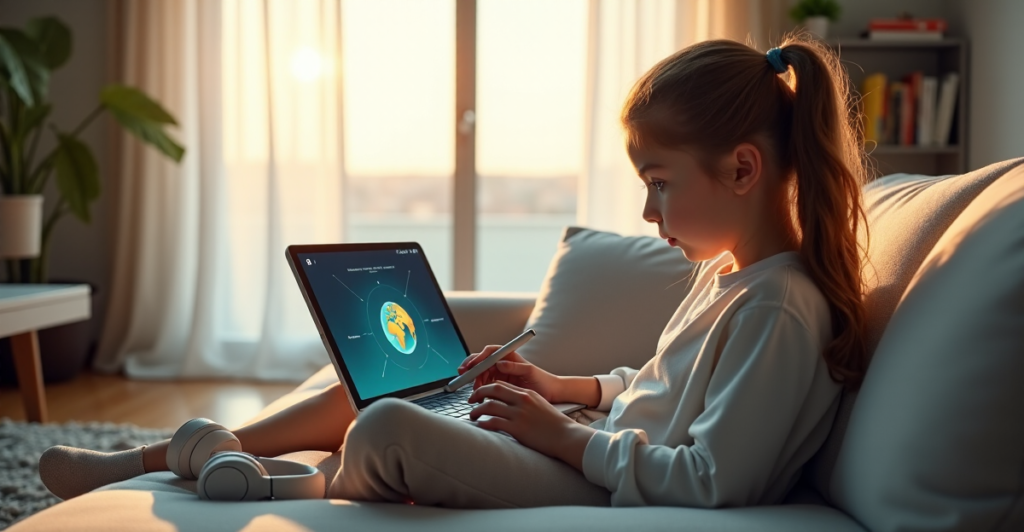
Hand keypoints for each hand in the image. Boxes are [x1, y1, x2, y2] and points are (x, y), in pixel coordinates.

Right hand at [458, 346, 562, 401]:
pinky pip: (485, 384)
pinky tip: (478, 395)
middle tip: (463, 375)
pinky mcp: (500, 384)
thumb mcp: (530, 372)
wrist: (550, 394)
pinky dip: (479, 388)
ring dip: (474, 380)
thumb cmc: (543, 381)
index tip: (472, 365)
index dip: (479, 357)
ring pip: (481, 373)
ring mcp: (500, 374)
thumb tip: (500, 363)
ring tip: (474, 391)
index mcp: (510, 356)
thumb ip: (515, 367)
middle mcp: (503, 363)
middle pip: (482, 361)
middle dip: (471, 367)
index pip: (491, 351)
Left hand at [468, 381, 595, 468]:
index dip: (487, 388)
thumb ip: (524, 402)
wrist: (566, 436)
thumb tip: (508, 404)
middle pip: (493, 390)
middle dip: (478, 393)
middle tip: (471, 400)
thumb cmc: (554, 424)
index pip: (501, 385)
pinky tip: (480, 425)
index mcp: (527, 393)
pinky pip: (494, 422)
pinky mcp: (518, 428)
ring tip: (473, 415)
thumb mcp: (539, 405)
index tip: (480, 394)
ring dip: (477, 410)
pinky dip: (484, 423)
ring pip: (489, 406)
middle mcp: (522, 400)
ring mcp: (519, 414)